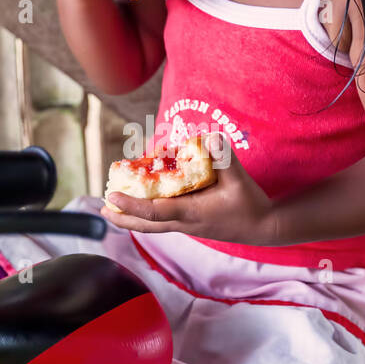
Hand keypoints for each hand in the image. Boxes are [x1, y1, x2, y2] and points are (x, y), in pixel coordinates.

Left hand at [101, 138, 277, 244]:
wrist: (262, 227)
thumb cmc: (250, 204)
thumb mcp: (239, 179)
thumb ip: (225, 158)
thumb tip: (210, 136)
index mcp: (191, 213)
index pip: (154, 212)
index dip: (131, 206)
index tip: (112, 197)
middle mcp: (184, 222)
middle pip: (145, 225)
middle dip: (122, 217)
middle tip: (102, 208)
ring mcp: (186, 225)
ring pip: (151, 224)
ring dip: (131, 216)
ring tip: (113, 205)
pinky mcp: (190, 222)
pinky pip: (161, 219)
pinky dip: (146, 212)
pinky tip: (142, 200)